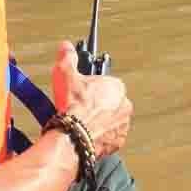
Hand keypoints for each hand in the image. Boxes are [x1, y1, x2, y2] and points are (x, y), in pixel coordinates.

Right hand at [50, 40, 132, 158]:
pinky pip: (110, 137)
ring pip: (111, 121)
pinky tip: (86, 134)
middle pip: (110, 103)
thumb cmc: (74, 106)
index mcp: (117, 87)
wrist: (73, 136)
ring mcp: (122, 126)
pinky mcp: (118, 143)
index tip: (82, 92)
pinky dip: (100, 136)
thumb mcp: (66, 74)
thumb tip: (66, 47)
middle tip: (80, 108)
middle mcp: (124, 106)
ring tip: (82, 123)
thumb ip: (67, 58)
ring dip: (100, 121)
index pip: (106, 84)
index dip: (92, 88)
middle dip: (97, 105)